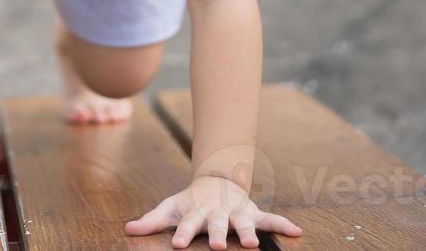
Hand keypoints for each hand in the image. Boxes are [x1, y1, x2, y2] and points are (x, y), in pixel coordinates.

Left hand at [124, 174, 302, 248]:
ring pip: (245, 223)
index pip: (188, 224)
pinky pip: (271, 219)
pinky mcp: (254, 214)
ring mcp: (238, 213)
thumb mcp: (170, 208)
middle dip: (218, 234)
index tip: (177, 244)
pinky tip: (298, 232)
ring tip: (252, 244)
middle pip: (218, 224)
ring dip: (249, 232)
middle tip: (216, 246)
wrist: (216, 181)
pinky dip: (284, 225)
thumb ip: (152, 220)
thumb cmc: (190, 202)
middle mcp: (219, 212)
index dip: (183, 233)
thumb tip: (128, 228)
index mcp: (197, 211)